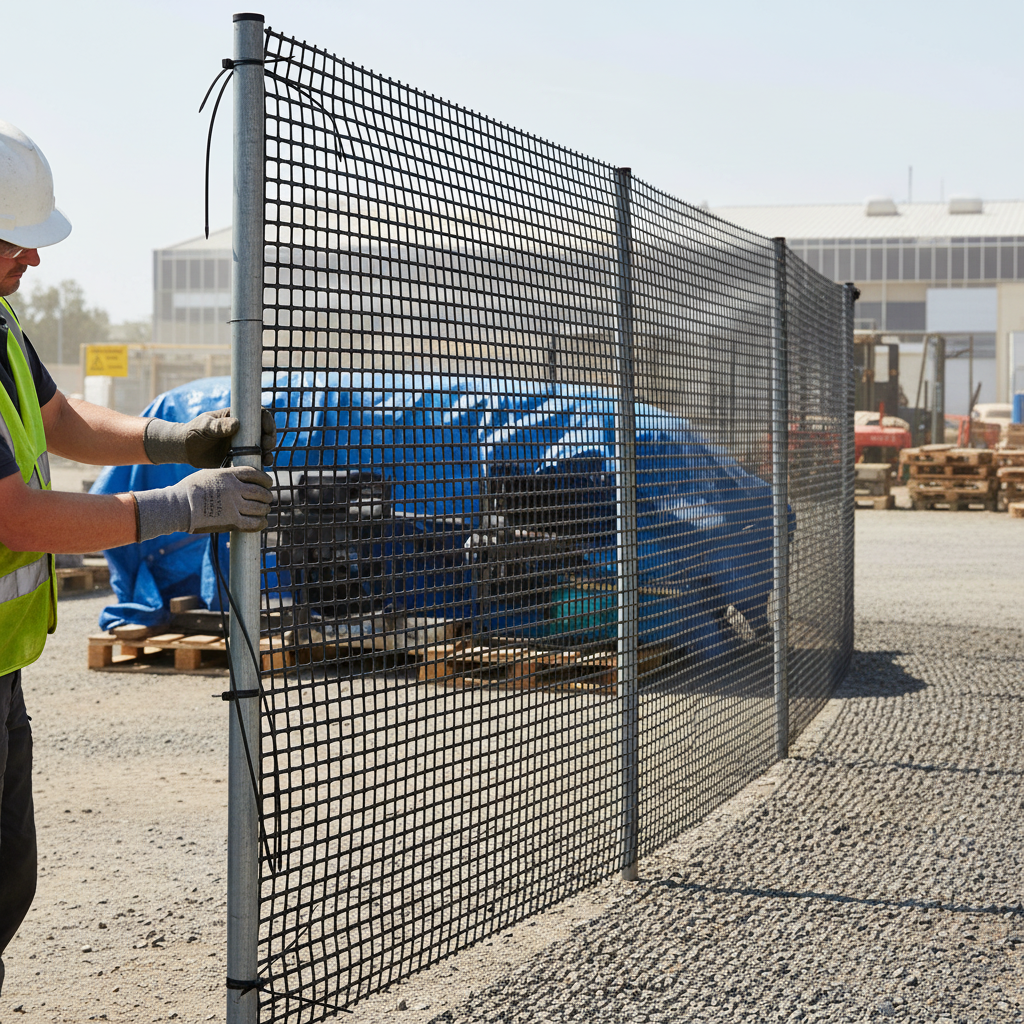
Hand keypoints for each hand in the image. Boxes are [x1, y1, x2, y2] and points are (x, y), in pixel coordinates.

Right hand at [133, 467, 273, 540]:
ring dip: (264, 510)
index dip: (265, 479)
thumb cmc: (189, 490)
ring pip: (260, 508)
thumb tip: (235, 479)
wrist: (178, 506)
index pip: (255, 474)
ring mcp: (234, 505)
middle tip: (267, 499)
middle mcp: (234, 488)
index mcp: (228, 475)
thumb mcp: (208, 475)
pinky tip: (262, 522)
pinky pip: (253, 523)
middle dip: (267, 496)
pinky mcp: (232, 521)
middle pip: (260, 492)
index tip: (269, 483)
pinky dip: (260, 523)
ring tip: (264, 510)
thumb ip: (224, 476)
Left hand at [144, 407, 277, 467]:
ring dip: (268, 452)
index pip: (259, 415)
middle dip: (270, 438)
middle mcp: (243, 430)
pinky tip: (262, 467)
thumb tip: (236, 424)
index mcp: (237, 417)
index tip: (267, 431)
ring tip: (267, 459)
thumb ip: (218, 425)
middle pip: (264, 432)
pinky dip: (260, 463)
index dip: (267, 421)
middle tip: (266, 446)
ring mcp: (243, 444)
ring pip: (262, 447)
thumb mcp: (205, 426)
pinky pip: (254, 460)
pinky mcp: (240, 457)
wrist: (185, 449)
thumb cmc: (193, 432)